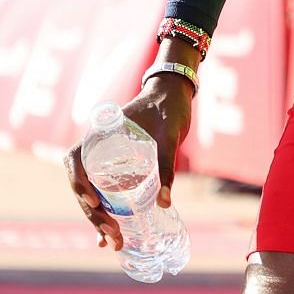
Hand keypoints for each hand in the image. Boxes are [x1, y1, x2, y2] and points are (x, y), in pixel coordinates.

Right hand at [64, 75, 193, 251]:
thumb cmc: (168, 109)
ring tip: (112, 243)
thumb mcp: (168, 136)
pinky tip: (111, 235)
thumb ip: (166, 165)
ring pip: (92, 195)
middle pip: (84, 188)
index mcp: (97, 137)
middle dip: (94, 215)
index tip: (93, 203)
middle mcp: (94, 152)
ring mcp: (103, 162)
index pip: (76, 165)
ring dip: (99, 219)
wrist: (173, 94)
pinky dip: (106, 213)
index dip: (80, 187)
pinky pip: (104, 194)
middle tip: (112, 236)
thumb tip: (165, 202)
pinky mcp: (115, 170)